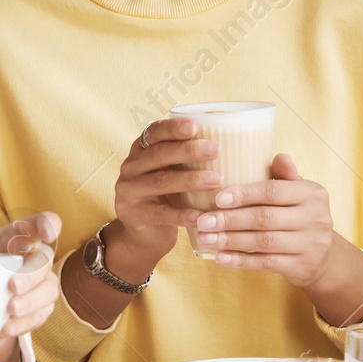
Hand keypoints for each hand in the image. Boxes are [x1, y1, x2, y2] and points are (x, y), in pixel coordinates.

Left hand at [0, 213, 61, 361]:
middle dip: (31, 273)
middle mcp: (32, 259)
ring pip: (49, 288)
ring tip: (10, 310)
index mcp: (13, 240)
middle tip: (11, 286)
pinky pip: (40, 315)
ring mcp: (41, 284)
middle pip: (43, 260)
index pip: (37, 225)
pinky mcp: (41, 308)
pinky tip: (7, 327)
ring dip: (31, 300)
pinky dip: (24, 323)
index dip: (45, 225)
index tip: (45, 233)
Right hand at [111, 118, 219, 257]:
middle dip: (188, 150)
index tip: (195, 126)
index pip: (154, 132)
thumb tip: (232, 139)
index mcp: (141, 150)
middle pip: (159, 154)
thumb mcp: (171, 172)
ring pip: (162, 182)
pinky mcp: (135, 216)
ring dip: (191, 180)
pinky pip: (162, 214)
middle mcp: (131, 167)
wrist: (143, 234)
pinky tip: (201, 215)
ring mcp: (130, 192)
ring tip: (218, 179)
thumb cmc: (167, 195)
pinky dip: (183, 214)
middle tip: (216, 149)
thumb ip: (187, 157)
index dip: (172, 128)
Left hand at [195, 154, 338, 286]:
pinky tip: (220, 257)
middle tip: (203, 222)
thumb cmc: (300, 216)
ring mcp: (310, 245)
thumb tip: (279, 156)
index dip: (244, 194)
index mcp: (313, 193)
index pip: (274, 191)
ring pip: (263, 242)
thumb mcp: (298, 193)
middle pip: (265, 218)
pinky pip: (266, 263)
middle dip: (230, 220)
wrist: (323, 257)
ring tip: (206, 239)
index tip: (218, 198)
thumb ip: (285, 176)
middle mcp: (316, 218)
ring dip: (231, 240)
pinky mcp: (302, 267)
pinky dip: (241, 260)